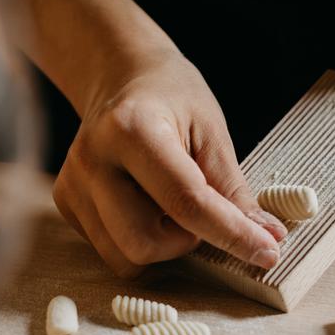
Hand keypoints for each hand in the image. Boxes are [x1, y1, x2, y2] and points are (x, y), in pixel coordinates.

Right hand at [53, 51, 286, 276]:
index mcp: (132, 130)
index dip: (232, 234)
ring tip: (170, 203)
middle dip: (187, 240)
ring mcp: (72, 184)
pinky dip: (142, 238)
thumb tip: (267, 239)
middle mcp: (93, 161)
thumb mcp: (212, 132)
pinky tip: (146, 203)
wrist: (121, 78)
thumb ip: (234, 190)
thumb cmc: (173, 97)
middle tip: (201, 206)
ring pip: (126, 256)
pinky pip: (112, 250)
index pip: (186, 202)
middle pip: (145, 242)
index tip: (268, 253)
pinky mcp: (66, 202)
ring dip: (164, 244)